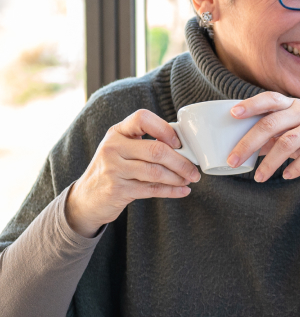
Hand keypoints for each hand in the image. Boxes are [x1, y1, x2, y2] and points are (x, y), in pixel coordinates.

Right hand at [65, 110, 200, 236]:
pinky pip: (151, 190)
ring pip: (156, 172)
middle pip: (156, 150)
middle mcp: (113, 147)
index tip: (179, 143)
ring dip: (178, 177)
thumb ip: (146, 144)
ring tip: (189, 180)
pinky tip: (183, 191)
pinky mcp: (117, 189)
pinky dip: (171, 191)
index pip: (143, 118)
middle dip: (181, 162)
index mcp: (117, 132)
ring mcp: (113, 169)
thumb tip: (185, 149)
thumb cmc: (114, 169)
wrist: (87, 197)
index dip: (165, 129)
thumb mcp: (122, 149)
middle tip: (194, 170)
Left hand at [228, 92, 299, 181]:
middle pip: (272, 124)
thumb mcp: (295, 132)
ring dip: (270, 162)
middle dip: (249, 142)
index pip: (270, 99)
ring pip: (288, 142)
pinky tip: (286, 176)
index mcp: (293, 105)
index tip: (232, 114)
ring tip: (258, 178)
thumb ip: (272, 138)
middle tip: (232, 160)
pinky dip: (296, 167)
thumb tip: (243, 149)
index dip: (251, 105)